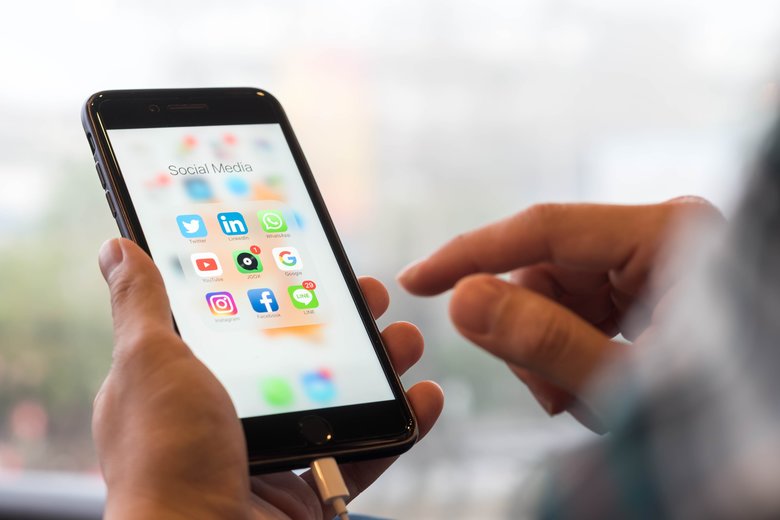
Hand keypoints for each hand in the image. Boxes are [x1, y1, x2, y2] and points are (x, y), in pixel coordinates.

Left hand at [94, 238, 442, 518]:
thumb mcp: (150, 361)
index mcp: (187, 384)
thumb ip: (143, 304)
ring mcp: (271, 456)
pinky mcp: (309, 491)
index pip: (239, 321)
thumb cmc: (166, 457)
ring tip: (406, 339)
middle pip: (298, 357)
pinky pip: (365, 454)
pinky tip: (423, 398)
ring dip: (381, 368)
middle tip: (370, 293)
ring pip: (338, 401)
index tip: (312, 261)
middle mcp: (228, 419)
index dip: (278, 289)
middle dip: (342, 323)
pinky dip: (400, 427)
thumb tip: (117, 247)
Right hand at [398, 198, 719, 431]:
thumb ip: (546, 341)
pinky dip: (573, 350)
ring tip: (584, 401)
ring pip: (559, 294)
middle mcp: (658, 237)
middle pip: (547, 269)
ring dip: (552, 351)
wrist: (778, 444)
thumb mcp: (631, 383)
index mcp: (666, 235)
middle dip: (530, 333)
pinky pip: (583, 309)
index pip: (542, 228)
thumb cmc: (733, 410)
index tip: (417, 281)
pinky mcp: (652, 288)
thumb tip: (464, 301)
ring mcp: (655, 262)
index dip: (471, 255)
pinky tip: (592, 385)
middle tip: (551, 396)